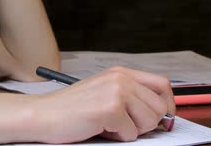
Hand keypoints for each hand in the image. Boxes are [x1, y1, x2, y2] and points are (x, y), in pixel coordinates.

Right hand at [31, 67, 175, 142]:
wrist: (43, 115)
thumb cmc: (70, 108)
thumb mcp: (104, 92)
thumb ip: (130, 96)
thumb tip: (161, 113)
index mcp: (120, 73)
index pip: (162, 84)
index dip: (168, 104)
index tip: (163, 118)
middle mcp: (121, 78)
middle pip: (160, 106)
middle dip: (147, 123)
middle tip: (125, 125)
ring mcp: (116, 92)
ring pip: (150, 121)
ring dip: (132, 131)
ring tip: (109, 125)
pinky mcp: (110, 109)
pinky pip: (131, 133)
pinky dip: (117, 137)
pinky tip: (100, 129)